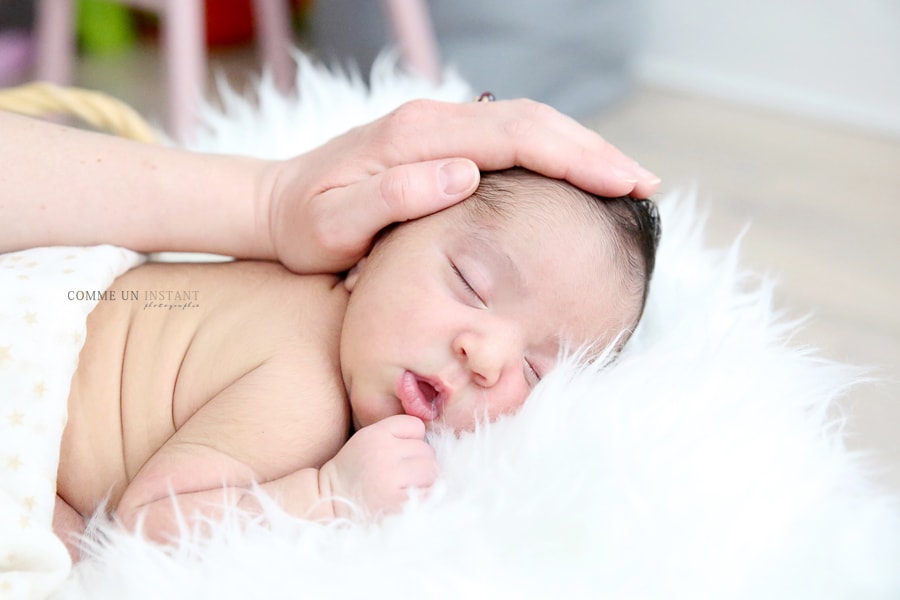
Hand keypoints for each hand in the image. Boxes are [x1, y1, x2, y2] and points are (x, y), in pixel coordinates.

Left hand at [263, 98, 659, 272]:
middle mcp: (432, 120)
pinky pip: (507, 136)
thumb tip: (467, 173)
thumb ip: (395, 197)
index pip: (514, 139)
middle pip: (531, 121)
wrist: (274, 204)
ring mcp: (436, 125)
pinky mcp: (437, 139)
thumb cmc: (304, 227)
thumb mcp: (335, 224)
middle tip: (645, 184)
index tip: (626, 183)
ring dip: (578, 146)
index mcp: (416, 138)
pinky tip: (571, 172)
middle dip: (593, 151)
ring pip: (524, 123)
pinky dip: (549, 149)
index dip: (576, 160)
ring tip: (624, 177)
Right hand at [319, 415, 437, 517]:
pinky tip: (409, 499)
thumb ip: (395, 434)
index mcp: (376, 434)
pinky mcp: (396, 502)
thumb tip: (430, 440)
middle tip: (402, 476)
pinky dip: (425, 496)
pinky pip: (429, 493)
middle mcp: (384, 453)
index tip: (401, 454)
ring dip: (425, 481)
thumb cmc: (354, 471)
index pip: (416, 426)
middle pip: (427, 451)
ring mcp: (390, 478)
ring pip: (432, 471)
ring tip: (406, 487)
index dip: (413, 440)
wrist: (328, 501)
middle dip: (420, 463)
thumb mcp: (367, 440)